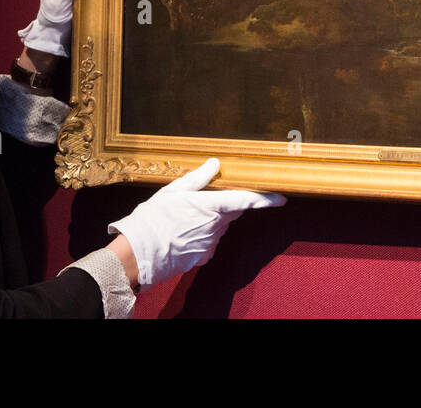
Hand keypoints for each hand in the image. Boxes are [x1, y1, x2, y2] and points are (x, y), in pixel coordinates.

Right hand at [106, 158, 285, 288]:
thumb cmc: (154, 218)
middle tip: (205, 198)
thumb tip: (215, 163)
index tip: (282, 198)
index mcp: (211, 206)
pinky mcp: (203, 256)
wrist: (138, 253)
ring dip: (210, 219)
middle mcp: (216, 226)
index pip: (246, 200)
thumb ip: (198, 177)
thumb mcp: (174, 191)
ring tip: (183, 217)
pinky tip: (183, 232)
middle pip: (232, 211)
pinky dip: (201, 234)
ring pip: (219, 226)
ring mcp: (210, 243)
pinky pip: (209, 241)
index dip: (266, 199)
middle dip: (226, 204)